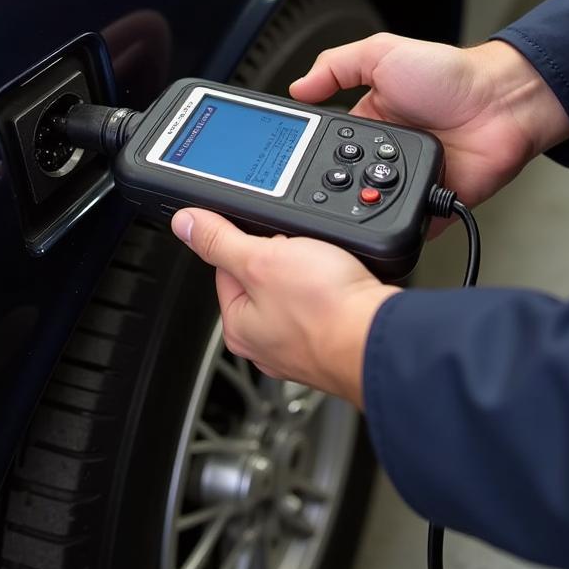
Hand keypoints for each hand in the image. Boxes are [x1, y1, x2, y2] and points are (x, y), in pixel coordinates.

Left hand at [171, 208, 395, 407]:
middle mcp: (266, 343)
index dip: (252, 242)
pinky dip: (334, 291)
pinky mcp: (333, 341)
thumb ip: (220, 240)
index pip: (227, 266)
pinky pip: (325, 304)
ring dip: (313, 272)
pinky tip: (343, 287)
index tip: (272, 239)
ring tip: (327, 271)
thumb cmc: (324, 309)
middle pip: (264, 277)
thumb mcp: (261, 260)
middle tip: (306, 256)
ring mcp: (302, 345)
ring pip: (298, 289)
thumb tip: (187, 223)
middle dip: (285, 258)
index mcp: (239, 326)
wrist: (382, 338)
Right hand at [290, 34, 568, 228]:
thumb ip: (336, 64)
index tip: (292, 157)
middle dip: (333, 180)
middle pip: (342, 177)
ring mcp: (405, 180)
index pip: (327, 141)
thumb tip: (298, 86)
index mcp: (367, 120)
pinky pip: (404, 222)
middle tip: (331, 175)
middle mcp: (383, 153)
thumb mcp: (382, 53)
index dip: (310, 150)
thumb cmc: (451, 75)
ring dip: (363, 198)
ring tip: (362, 188)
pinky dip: (396, 223)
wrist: (502, 102)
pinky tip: (386, 215)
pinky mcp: (427, 203)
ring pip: (368, 202)